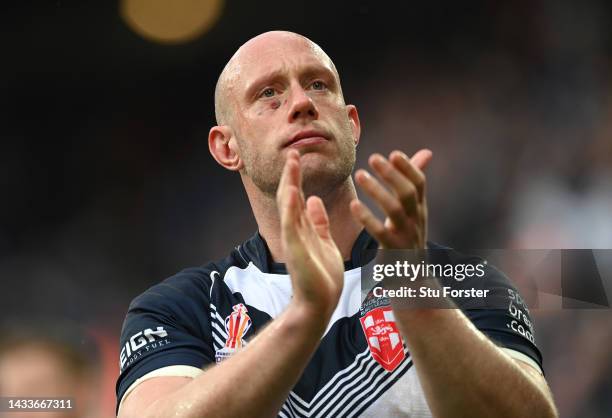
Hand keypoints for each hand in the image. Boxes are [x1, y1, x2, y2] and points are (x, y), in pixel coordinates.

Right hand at [277, 150, 343, 317]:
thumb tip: (313, 199)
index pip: (299, 196)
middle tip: (292, 152)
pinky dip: (291, 207)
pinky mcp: (295, 249)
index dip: (298, 177)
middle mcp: (296, 230)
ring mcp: (294, 239)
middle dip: (291, 174)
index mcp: (305, 228)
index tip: (299, 157)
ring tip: (291, 162)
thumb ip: (318, 221)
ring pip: (289, 205)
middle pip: (292, 196)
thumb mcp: (324, 242)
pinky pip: (292, 225)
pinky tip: (292, 191)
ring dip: (290, 183)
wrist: (320, 304)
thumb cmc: (322, 277)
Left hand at [350, 149, 432, 248]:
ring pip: (394, 210)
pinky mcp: (393, 250)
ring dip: (376, 190)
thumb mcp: (415, 210)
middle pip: (407, 193)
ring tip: (360, 174)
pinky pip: (380, 232)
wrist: (413, 277)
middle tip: (373, 157)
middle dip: (391, 174)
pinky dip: (367, 218)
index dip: (408, 168)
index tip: (394, 154)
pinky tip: (354, 204)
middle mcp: (416, 220)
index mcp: (419, 209)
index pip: (419, 184)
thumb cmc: (408, 236)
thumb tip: (426, 152)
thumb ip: (414, 183)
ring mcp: (406, 235)